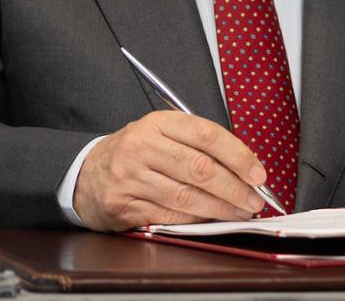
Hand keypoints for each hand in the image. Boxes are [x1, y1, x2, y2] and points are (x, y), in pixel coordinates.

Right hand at [72, 111, 268, 230]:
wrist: (85, 175)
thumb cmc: (134, 156)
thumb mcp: (159, 136)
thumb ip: (197, 146)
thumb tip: (245, 170)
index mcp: (156, 124)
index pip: (205, 134)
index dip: (238, 155)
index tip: (258, 174)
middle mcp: (140, 147)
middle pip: (199, 169)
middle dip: (235, 188)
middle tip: (255, 200)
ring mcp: (130, 177)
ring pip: (187, 196)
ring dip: (221, 208)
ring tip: (239, 212)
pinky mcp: (124, 205)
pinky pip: (170, 216)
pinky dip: (196, 220)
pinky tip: (210, 220)